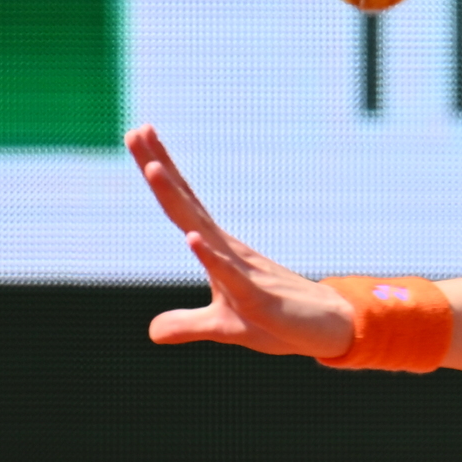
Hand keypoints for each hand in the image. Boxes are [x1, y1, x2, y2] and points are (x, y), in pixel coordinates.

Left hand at [126, 127, 355, 357]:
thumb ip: (188, 325)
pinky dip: (210, 256)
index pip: (181, 207)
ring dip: (178, 199)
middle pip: (185, 204)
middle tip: (136, 130)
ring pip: (202, 230)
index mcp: (216, 250)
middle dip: (159, 167)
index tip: (138, 135)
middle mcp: (227, 250)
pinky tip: (193, 239)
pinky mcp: (257, 299)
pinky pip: (230, 275)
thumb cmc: (277, 321)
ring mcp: (242, 271)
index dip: (159, 175)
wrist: (326, 329)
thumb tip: (153, 332)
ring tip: (153, 168)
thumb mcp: (223, 327)